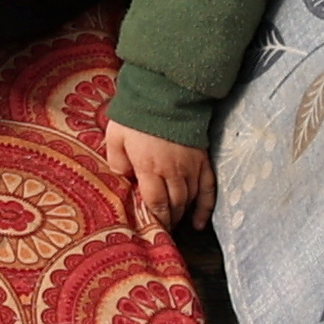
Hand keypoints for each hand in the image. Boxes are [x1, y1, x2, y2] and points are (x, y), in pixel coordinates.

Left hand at [100, 122, 214, 237]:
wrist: (165, 93)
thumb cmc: (136, 116)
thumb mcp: (115, 137)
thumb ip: (117, 162)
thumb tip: (125, 180)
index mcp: (149, 167)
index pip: (155, 203)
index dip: (156, 220)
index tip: (152, 230)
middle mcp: (173, 171)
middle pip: (174, 205)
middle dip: (169, 220)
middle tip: (162, 230)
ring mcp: (191, 166)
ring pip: (189, 199)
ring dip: (182, 214)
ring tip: (175, 224)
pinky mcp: (203, 159)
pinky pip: (208, 189)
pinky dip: (205, 208)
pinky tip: (198, 223)